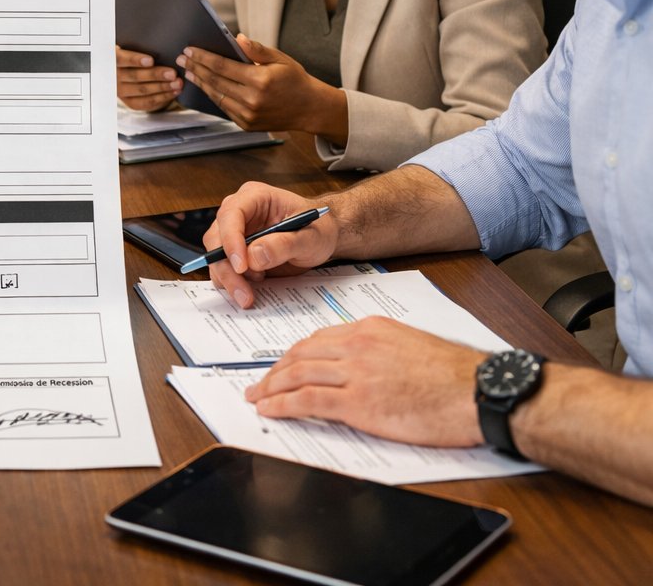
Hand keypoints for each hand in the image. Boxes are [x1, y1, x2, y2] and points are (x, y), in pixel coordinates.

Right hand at [115, 45, 180, 110]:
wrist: (129, 72)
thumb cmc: (135, 56)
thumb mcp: (132, 48)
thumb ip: (141, 46)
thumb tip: (163, 44)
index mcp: (113, 60)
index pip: (120, 59)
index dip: (134, 60)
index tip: (151, 60)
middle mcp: (115, 76)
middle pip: (134, 76)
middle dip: (155, 75)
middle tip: (172, 73)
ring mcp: (121, 91)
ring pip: (142, 90)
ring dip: (162, 87)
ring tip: (177, 83)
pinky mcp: (130, 102)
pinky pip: (147, 102)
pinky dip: (162, 97)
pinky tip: (174, 92)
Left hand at [177, 36, 346, 139]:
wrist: (310, 109)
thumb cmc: (295, 80)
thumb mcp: (281, 59)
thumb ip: (257, 50)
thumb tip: (237, 38)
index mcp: (260, 80)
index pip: (222, 66)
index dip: (203, 57)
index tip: (189, 51)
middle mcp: (252, 100)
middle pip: (215, 81)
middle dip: (196, 68)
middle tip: (182, 59)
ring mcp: (248, 115)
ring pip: (216, 96)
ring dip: (201, 83)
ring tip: (189, 72)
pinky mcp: (246, 125)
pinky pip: (224, 109)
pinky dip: (213, 96)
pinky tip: (206, 87)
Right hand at [204, 181, 338, 307]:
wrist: (322, 238)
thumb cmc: (318, 229)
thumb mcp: (310, 236)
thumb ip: (285, 244)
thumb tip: (254, 255)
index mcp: (254, 197)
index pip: (231, 214)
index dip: (231, 239)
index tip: (241, 265)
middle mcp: (239, 213)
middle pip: (216, 238)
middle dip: (227, 268)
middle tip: (243, 291)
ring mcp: (234, 232)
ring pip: (216, 257)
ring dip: (228, 279)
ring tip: (250, 294)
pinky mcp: (235, 252)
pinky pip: (223, 268)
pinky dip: (232, 283)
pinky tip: (249, 290)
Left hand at [244, 317, 485, 447]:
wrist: (481, 392)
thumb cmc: (457, 376)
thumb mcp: (412, 347)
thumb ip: (381, 352)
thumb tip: (365, 369)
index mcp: (370, 329)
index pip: (319, 340)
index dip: (295, 355)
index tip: (283, 365)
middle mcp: (357, 345)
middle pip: (300, 355)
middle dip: (275, 370)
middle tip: (261, 383)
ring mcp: (355, 373)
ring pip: (297, 375)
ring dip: (270, 388)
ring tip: (257, 398)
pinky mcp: (358, 403)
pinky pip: (306, 401)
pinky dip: (282, 405)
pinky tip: (270, 411)